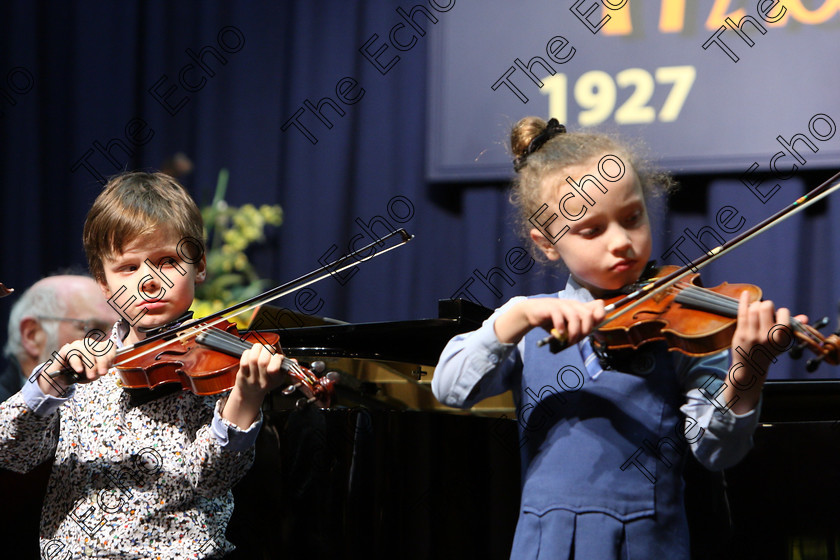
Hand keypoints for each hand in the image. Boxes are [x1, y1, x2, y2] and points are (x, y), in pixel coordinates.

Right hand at [38, 339, 115, 396]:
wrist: (63, 378)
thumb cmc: (81, 374)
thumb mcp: (94, 373)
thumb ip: (100, 369)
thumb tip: (104, 367)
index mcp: (99, 347)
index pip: (109, 346)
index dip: (110, 356)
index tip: (109, 367)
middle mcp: (89, 343)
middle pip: (99, 348)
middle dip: (102, 362)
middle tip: (102, 373)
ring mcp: (77, 345)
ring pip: (86, 351)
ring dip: (90, 365)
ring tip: (91, 376)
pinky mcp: (66, 349)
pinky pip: (72, 354)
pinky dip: (77, 363)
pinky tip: (79, 370)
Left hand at [222, 343, 290, 427]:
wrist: (250, 393)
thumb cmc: (266, 383)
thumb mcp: (279, 378)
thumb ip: (286, 368)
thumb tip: (294, 361)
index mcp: (274, 380)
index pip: (274, 369)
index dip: (276, 358)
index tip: (277, 357)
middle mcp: (262, 380)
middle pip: (262, 361)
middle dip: (267, 350)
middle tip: (269, 350)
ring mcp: (251, 377)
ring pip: (253, 358)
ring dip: (258, 349)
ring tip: (261, 349)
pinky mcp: (242, 374)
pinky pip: (244, 360)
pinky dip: (248, 353)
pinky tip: (252, 353)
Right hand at [495, 298, 604, 344]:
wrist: (532, 312)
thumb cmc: (552, 319)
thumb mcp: (568, 323)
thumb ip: (579, 326)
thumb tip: (591, 333)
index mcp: (579, 307)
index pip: (599, 305)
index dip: (600, 316)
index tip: (593, 328)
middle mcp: (573, 304)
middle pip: (588, 315)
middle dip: (586, 330)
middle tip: (577, 339)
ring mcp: (562, 305)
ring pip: (575, 317)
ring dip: (574, 332)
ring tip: (568, 341)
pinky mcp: (551, 308)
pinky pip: (559, 317)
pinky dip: (561, 328)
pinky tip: (559, 334)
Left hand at [725, 291, 805, 413]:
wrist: (750, 367)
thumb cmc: (768, 351)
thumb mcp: (783, 343)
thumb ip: (792, 329)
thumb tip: (804, 318)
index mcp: (781, 338)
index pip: (784, 313)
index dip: (781, 312)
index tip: (778, 316)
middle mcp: (767, 336)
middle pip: (766, 306)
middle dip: (767, 305)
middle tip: (765, 312)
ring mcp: (752, 335)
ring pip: (753, 308)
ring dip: (756, 305)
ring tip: (757, 310)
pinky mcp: (741, 333)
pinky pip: (742, 312)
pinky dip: (744, 301)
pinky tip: (746, 293)